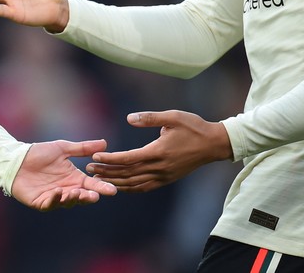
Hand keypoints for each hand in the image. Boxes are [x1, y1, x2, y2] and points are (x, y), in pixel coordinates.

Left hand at [11, 139, 116, 209]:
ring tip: (76, 192)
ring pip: (67, 202)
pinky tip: (58, 192)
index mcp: (74, 178)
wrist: (17, 159)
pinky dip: (55, 199)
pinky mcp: (40, 202)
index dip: (101, 188)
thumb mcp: (63, 148)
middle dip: (88, 197)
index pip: (91, 184)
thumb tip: (104, 142)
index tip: (112, 190)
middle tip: (94, 195)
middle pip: (81, 197)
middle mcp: (66, 189)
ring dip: (73, 198)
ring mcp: (54, 197)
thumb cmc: (39, 153)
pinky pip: (49, 204)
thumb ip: (83, 148)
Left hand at [85, 111, 232, 192]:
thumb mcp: (172, 116)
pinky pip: (145, 187)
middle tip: (88, 169)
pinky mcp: (167, 179)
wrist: (214, 144)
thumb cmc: (193, 126)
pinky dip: (130, 187)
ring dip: (115, 181)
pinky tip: (120, 185)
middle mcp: (160, 167)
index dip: (110, 159)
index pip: (128, 158)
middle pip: (127, 173)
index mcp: (158, 152)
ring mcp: (164, 176)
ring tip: (98, 178)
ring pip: (135, 183)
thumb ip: (149, 118)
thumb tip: (129, 118)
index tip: (95, 156)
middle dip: (107, 172)